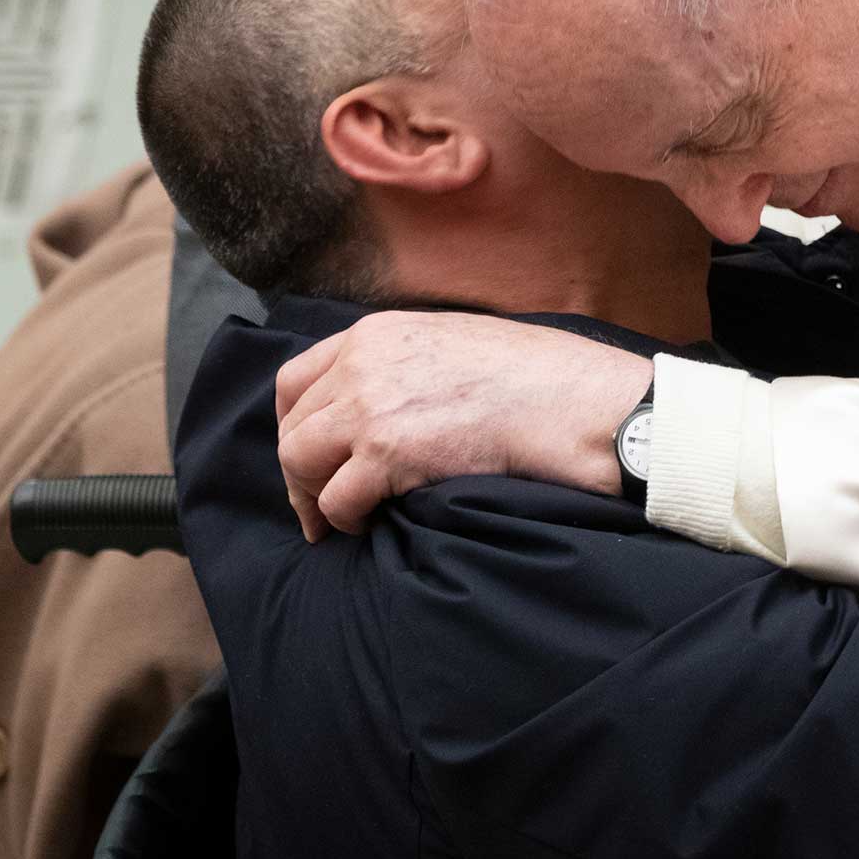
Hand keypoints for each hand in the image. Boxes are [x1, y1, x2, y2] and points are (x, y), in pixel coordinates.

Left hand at [274, 312, 654, 539]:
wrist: (566, 397)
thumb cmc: (533, 373)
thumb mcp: (456, 340)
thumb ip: (409, 360)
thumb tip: (393, 401)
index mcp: (375, 334)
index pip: (296, 380)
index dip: (293, 423)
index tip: (308, 452)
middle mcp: (361, 366)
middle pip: (293, 427)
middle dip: (299, 472)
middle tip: (316, 505)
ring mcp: (368, 409)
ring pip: (300, 463)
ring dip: (314, 499)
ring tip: (339, 522)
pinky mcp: (385, 455)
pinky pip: (337, 499)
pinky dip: (346, 520)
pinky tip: (369, 525)